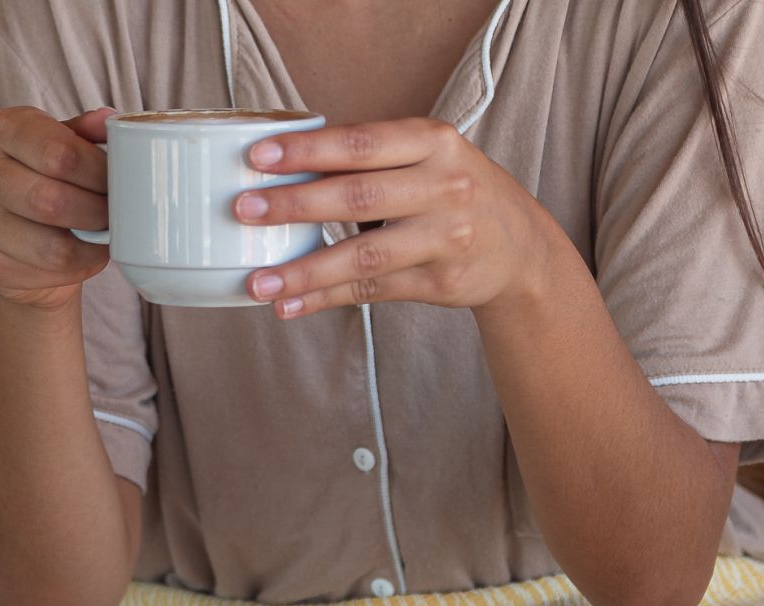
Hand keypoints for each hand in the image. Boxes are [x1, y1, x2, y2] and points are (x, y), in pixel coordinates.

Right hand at [0, 106, 114, 310]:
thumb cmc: (54, 181)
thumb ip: (88, 135)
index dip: (99, 173)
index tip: (120, 183)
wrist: (26, 235)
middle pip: (50, 201)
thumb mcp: (70, 146)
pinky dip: (78, 266)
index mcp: (5, 127)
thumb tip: (110, 122)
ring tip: (104, 236)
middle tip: (115, 215)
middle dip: (96, 212)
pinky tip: (84, 254)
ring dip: (90, 244)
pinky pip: (45, 272)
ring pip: (51, 246)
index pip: (58, 152)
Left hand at [234, 118, 558, 318]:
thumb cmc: (451, 192)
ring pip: (363, 255)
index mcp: (434, 143)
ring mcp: (446, 238)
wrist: (520, 246)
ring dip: (305, 271)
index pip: (363, 142)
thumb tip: (280, 169)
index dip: (309, 150)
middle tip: (244, 210)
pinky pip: (372, 291)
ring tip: (258, 282)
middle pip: (359, 196)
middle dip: (296, 204)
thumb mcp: (425, 157)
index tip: (259, 157)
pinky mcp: (441, 282)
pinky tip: (291, 305)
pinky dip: (326, 299)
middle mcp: (445, 187)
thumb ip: (368, 159)